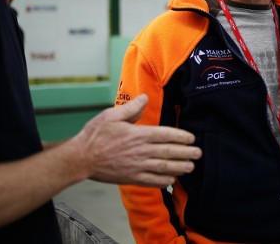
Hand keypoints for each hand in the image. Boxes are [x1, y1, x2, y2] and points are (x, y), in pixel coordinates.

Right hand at [76, 94, 201, 186]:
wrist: (81, 158)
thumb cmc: (95, 135)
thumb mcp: (111, 115)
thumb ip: (131, 108)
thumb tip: (145, 97)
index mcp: (138, 134)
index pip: (166, 135)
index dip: (181, 137)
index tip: (191, 138)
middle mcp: (141, 151)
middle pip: (169, 152)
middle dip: (186, 153)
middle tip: (198, 153)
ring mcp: (137, 166)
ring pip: (164, 167)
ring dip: (180, 167)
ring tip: (191, 166)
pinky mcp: (132, 178)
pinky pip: (153, 181)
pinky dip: (165, 181)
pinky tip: (172, 179)